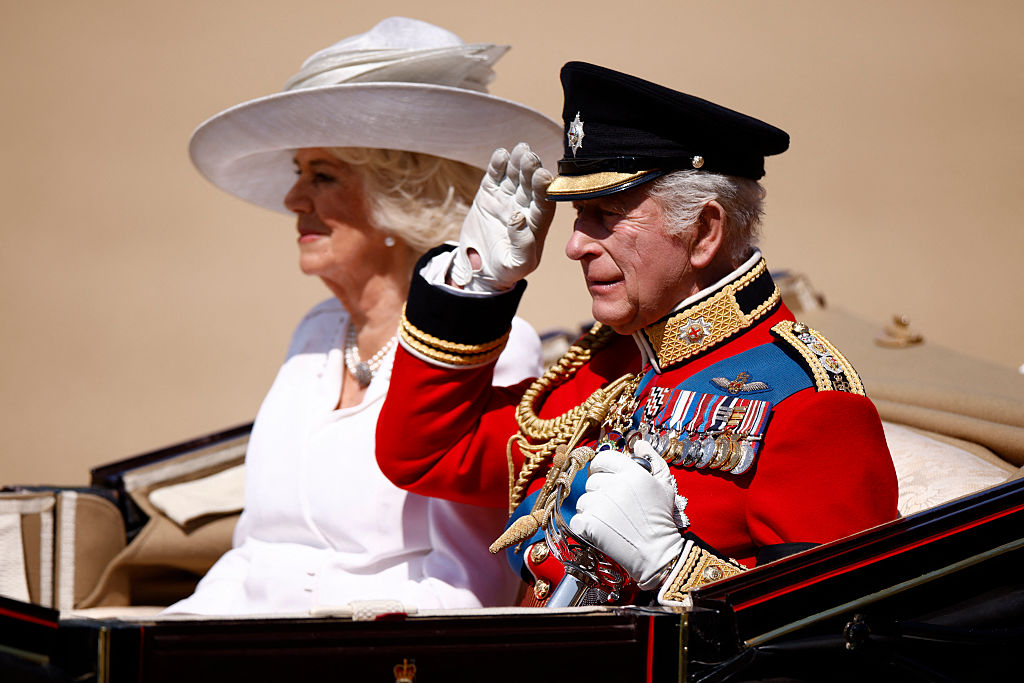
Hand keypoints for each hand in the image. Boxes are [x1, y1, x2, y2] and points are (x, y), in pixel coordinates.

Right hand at [450, 143, 554, 290]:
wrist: (481, 268)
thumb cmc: (505, 270)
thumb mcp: (516, 265)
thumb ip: (522, 245)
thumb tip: (518, 217)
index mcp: (537, 224)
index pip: (544, 202)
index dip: (544, 189)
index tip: (543, 176)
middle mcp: (525, 207)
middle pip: (531, 185)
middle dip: (531, 170)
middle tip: (530, 157)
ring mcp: (508, 198)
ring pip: (515, 176)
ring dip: (518, 162)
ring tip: (520, 150)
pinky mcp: (490, 193)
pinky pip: (495, 176)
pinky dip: (497, 165)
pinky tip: (501, 154)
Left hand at [569, 441, 688, 589]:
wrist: (657, 554)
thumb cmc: (661, 519)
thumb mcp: (665, 485)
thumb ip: (653, 460)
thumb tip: (639, 443)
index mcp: (632, 473)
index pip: (603, 459)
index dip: (602, 469)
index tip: (606, 479)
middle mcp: (615, 485)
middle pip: (591, 481)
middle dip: (599, 492)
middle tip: (614, 507)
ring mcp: (600, 505)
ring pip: (583, 501)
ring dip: (592, 510)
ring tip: (610, 521)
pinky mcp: (590, 524)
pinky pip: (577, 519)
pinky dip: (585, 527)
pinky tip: (601, 532)